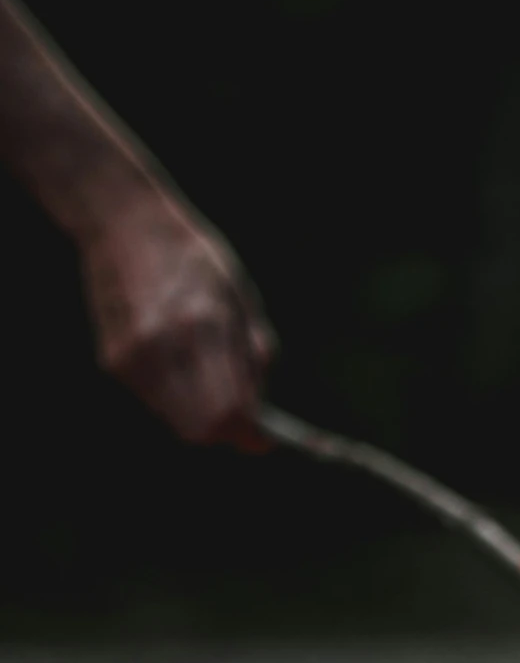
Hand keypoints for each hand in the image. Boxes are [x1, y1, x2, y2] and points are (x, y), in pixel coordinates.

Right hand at [79, 191, 273, 446]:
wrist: (125, 223)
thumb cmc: (193, 260)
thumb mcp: (239, 298)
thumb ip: (253, 357)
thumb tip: (261, 417)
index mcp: (206, 325)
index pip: (230, 411)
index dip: (249, 434)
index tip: (262, 439)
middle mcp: (167, 345)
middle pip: (202, 430)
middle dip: (225, 430)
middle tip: (239, 416)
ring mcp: (135, 355)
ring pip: (177, 421)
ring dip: (198, 413)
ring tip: (205, 373)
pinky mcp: (114, 359)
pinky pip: (154, 401)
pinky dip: (173, 395)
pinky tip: (174, 357)